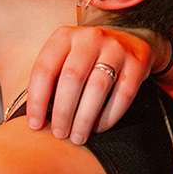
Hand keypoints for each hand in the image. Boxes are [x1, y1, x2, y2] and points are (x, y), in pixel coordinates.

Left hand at [26, 26, 152, 144]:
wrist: (128, 41)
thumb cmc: (87, 58)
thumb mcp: (65, 58)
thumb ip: (51, 80)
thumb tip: (36, 119)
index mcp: (64, 36)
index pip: (44, 69)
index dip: (37, 100)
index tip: (35, 124)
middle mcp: (90, 37)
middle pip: (72, 78)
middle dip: (63, 111)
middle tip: (60, 134)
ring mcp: (116, 47)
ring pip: (97, 87)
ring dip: (85, 118)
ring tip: (78, 137)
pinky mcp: (137, 62)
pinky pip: (122, 94)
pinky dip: (109, 116)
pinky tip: (99, 128)